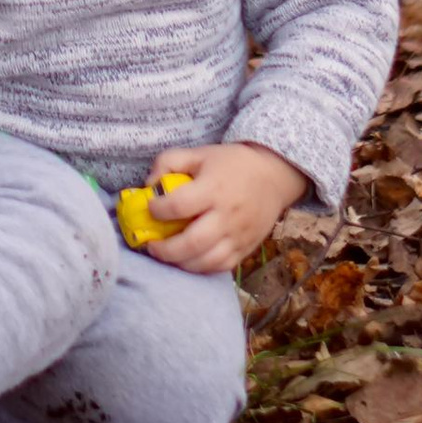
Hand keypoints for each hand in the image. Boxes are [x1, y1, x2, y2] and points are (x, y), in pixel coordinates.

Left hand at [143, 141, 305, 275]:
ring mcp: (237, 236)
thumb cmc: (230, 164)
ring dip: (181, 263)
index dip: (158, 209)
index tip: (150, 208)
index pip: (179, 205)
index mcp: (214, 188)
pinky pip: (221, 267)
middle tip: (151, 245)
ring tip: (166, 255)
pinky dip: (201, 269)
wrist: (272, 176)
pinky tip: (188, 261)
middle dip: (166, 250)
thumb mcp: (199, 153)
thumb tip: (149, 185)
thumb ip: (168, 162)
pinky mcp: (245, 249)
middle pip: (192, 242)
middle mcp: (227, 215)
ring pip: (206, 261)